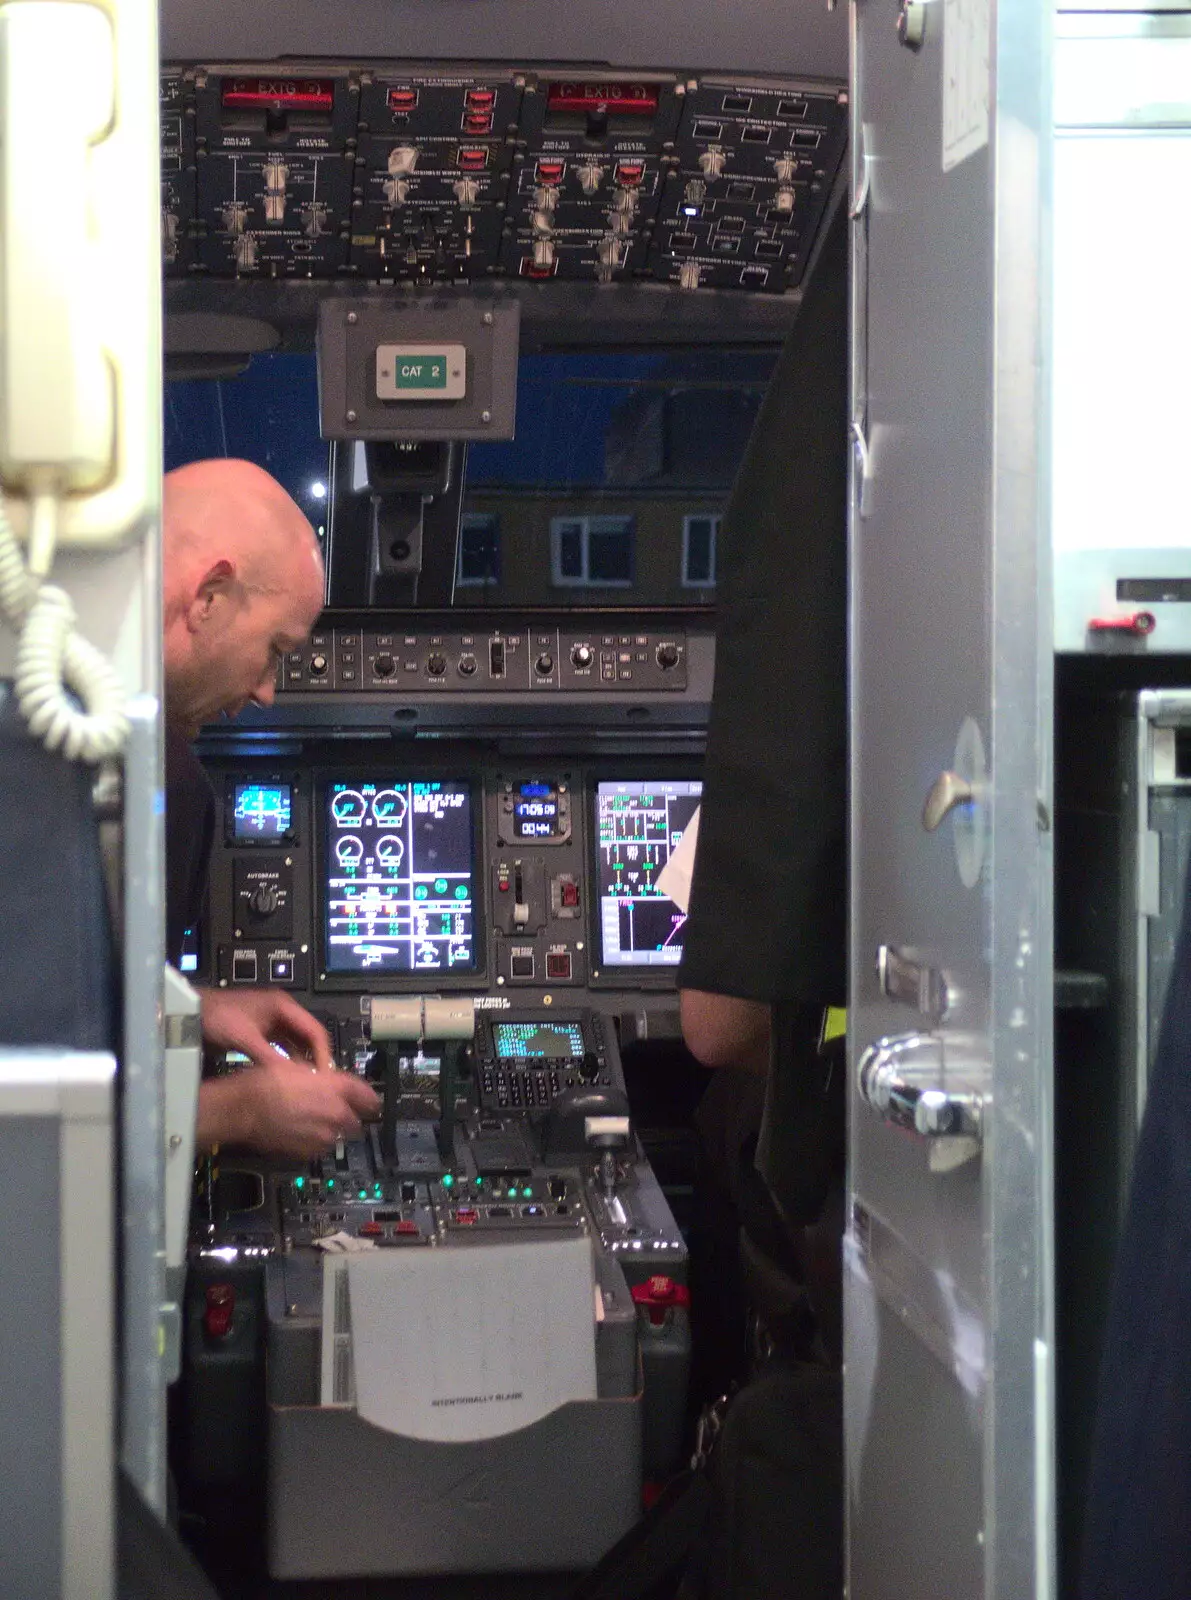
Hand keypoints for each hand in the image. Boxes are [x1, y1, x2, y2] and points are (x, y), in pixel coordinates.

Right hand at [197, 1059, 380, 1159]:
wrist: (243, 1108)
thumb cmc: (267, 1081)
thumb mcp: (299, 1068)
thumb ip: (321, 1079)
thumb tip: (327, 1083)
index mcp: (336, 1089)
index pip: (367, 1096)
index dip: (370, 1098)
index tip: (372, 1102)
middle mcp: (336, 1115)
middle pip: (356, 1120)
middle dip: (349, 1117)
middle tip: (336, 1111)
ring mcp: (323, 1136)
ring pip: (338, 1136)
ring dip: (332, 1130)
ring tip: (313, 1122)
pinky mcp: (309, 1153)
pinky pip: (320, 1148)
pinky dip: (316, 1142)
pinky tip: (301, 1132)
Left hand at [199, 987, 333, 1071]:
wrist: (193, 1011)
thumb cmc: (218, 1017)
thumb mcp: (244, 1038)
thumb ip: (268, 1056)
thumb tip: (290, 1077)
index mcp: (283, 1006)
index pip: (315, 1030)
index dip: (323, 1053)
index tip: (325, 1075)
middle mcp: (282, 1012)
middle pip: (309, 1036)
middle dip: (315, 1058)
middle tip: (318, 1082)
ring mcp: (273, 1021)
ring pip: (297, 1043)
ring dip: (302, 1060)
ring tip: (306, 1083)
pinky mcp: (264, 1031)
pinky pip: (284, 1047)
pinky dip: (288, 1060)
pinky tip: (288, 1075)